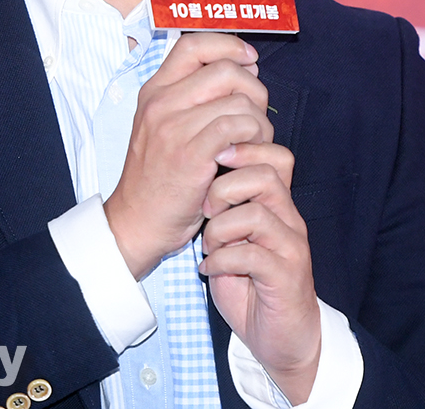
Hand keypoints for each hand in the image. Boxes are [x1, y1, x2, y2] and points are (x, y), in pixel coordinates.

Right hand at [104, 32, 268, 279]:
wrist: (138, 220)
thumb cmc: (159, 174)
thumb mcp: (163, 124)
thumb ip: (194, 95)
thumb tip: (242, 69)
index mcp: (154, 90)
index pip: (193, 43)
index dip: (228, 45)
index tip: (248, 59)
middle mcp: (161, 103)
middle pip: (224, 70)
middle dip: (254, 89)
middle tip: (256, 114)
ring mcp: (174, 128)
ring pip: (238, 102)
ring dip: (259, 121)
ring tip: (253, 141)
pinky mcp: (190, 155)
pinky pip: (237, 127)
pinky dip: (253, 137)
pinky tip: (246, 152)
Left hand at [200, 142, 320, 404]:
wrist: (280, 337)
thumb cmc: (249, 281)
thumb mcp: (232, 235)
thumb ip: (224, 205)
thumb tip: (197, 171)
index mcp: (277, 203)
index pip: (275, 156)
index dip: (243, 150)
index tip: (211, 162)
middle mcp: (289, 219)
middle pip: (266, 175)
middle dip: (224, 187)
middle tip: (205, 210)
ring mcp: (291, 247)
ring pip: (257, 214)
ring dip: (220, 228)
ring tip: (208, 245)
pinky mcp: (287, 277)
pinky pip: (252, 256)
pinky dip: (221, 259)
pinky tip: (209, 269)